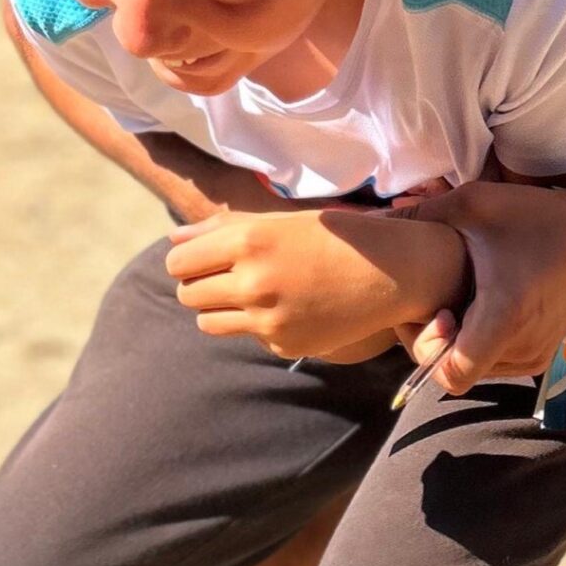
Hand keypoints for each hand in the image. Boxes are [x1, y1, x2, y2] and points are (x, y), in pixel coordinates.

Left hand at [165, 208, 465, 358]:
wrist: (392, 272)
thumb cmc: (335, 236)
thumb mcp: (280, 220)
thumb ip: (221, 230)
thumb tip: (173, 240)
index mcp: (249, 241)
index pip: (178, 261)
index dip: (186, 260)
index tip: (203, 258)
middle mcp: (253, 282)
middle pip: (187, 294)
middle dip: (200, 284)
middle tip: (228, 275)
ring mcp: (268, 319)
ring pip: (207, 322)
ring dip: (220, 308)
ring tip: (252, 293)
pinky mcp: (284, 345)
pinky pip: (248, 336)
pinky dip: (259, 324)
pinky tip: (291, 307)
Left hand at [391, 181, 565, 392]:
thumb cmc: (534, 218)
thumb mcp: (473, 205)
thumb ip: (418, 217)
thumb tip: (370, 223)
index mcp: (503, 318)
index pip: (450, 375)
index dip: (428, 350)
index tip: (435, 311)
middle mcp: (521, 348)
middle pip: (456, 371)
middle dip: (437, 343)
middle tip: (437, 302)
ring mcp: (535, 356)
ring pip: (477, 369)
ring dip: (460, 344)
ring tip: (461, 302)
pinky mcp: (543, 356)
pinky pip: (498, 364)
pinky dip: (482, 344)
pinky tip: (482, 308)